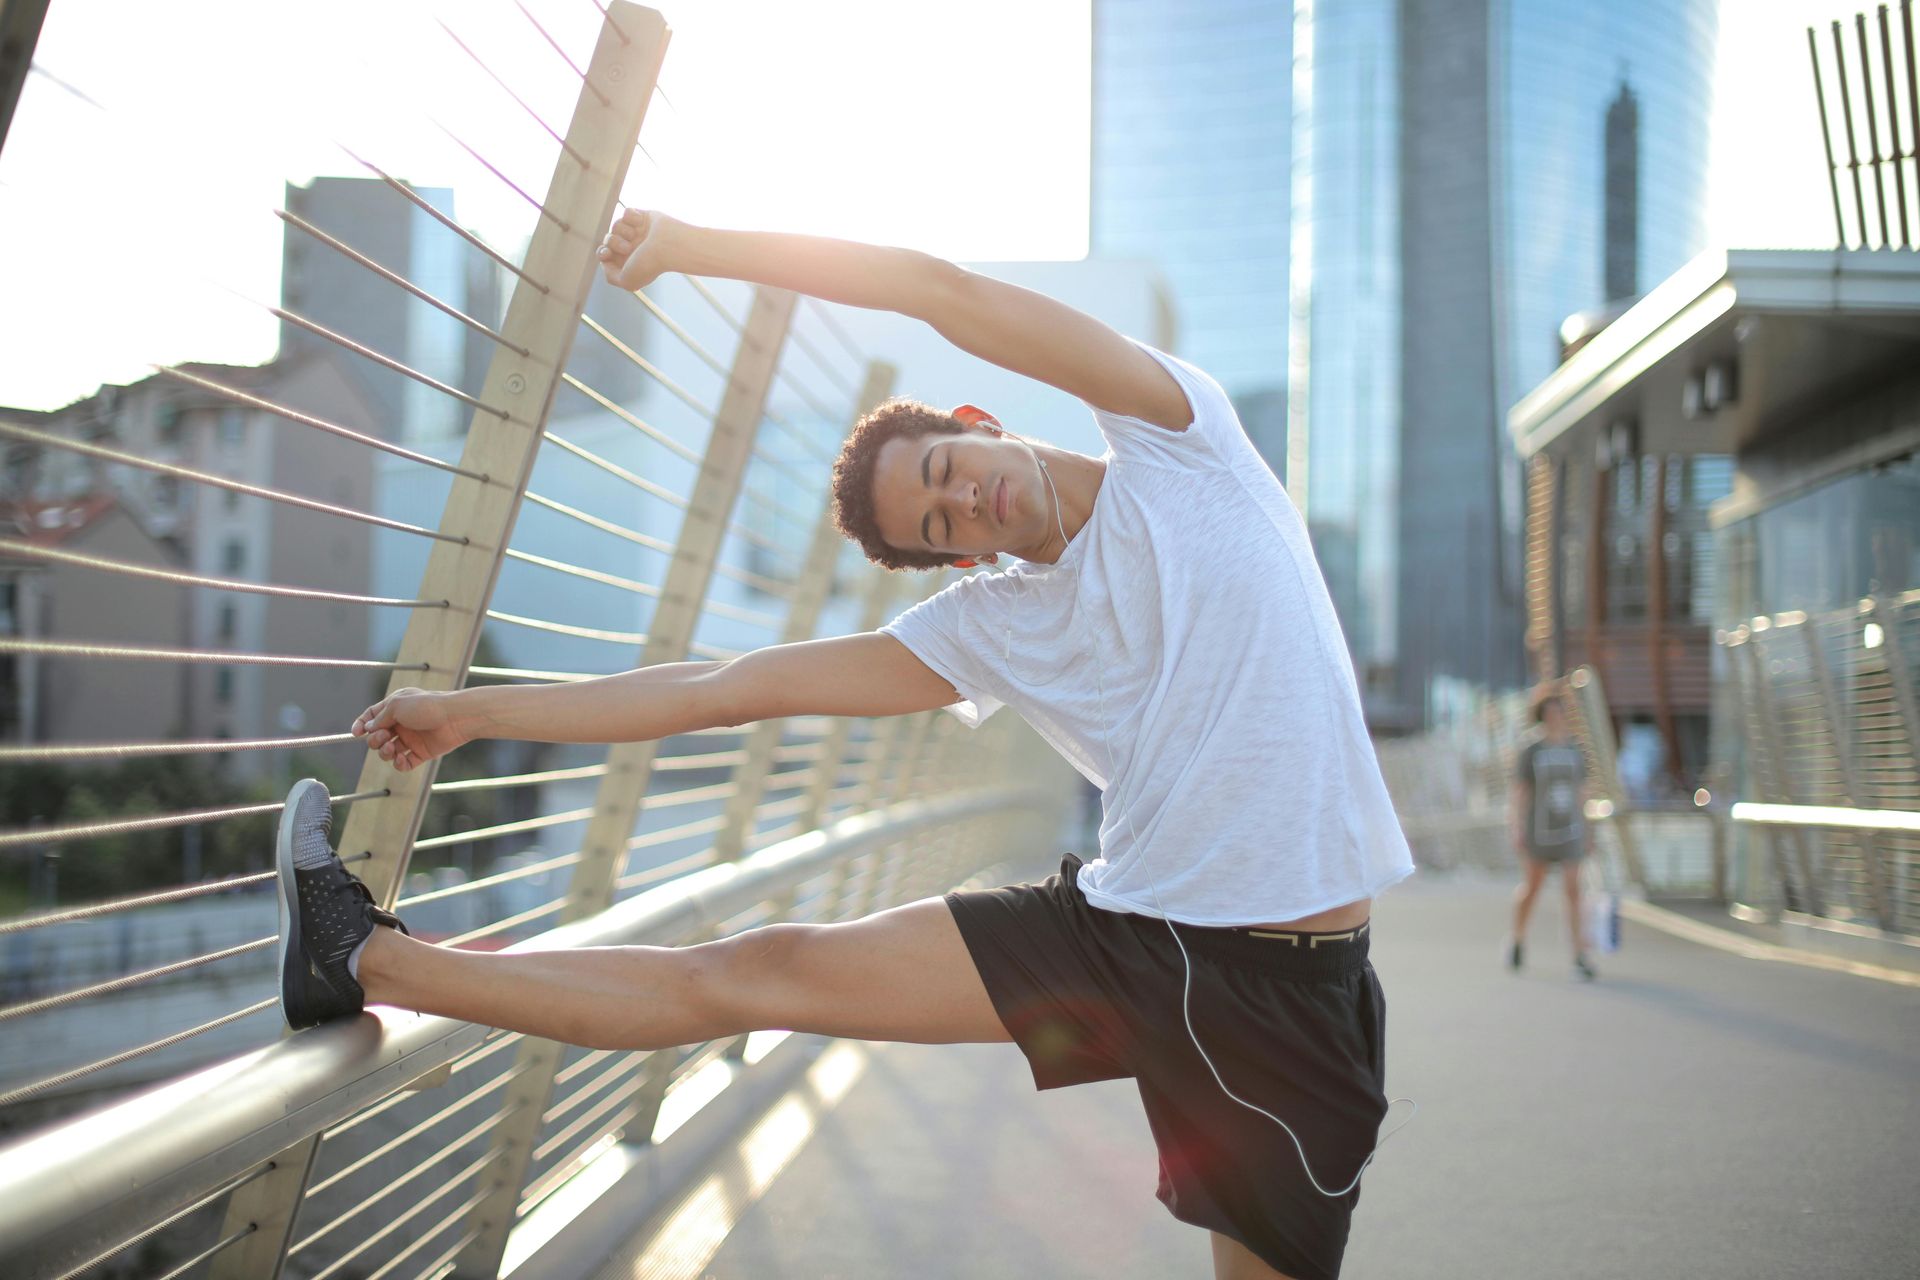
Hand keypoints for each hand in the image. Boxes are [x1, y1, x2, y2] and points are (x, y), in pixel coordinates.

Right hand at [352, 688, 471, 772]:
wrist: (455, 718)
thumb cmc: (427, 706)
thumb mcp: (397, 705)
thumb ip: (380, 717)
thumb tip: (368, 728)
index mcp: (395, 708)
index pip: (372, 717)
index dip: (361, 725)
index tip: (355, 733)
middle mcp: (402, 724)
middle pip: (377, 736)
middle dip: (374, 740)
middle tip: (383, 737)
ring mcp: (411, 739)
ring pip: (388, 751)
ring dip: (384, 753)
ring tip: (391, 749)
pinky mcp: (421, 753)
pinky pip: (404, 763)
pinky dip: (399, 764)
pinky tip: (401, 759)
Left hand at [597, 208, 675, 290]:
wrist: (667, 246)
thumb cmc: (650, 265)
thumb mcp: (627, 281)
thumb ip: (611, 276)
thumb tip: (607, 260)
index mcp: (629, 262)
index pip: (606, 254)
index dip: (603, 252)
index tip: (607, 253)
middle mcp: (634, 247)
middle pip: (609, 238)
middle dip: (614, 242)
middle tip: (628, 248)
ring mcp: (639, 232)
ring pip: (616, 225)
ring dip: (623, 230)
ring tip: (635, 236)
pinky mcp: (644, 217)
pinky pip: (627, 212)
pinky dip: (631, 217)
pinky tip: (641, 223)